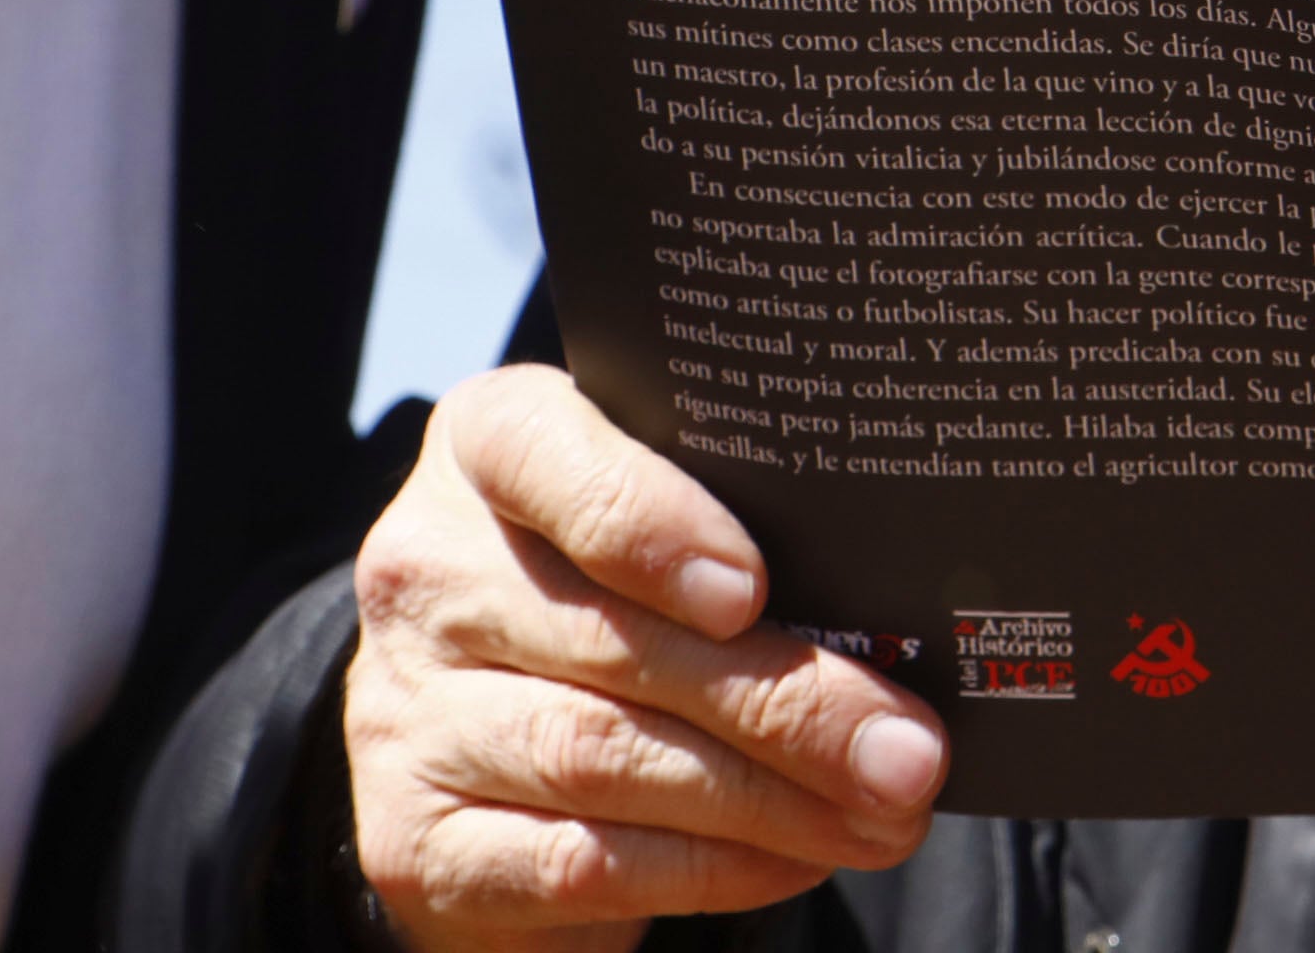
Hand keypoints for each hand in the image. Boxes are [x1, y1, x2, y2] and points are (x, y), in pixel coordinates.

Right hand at [342, 366, 947, 948]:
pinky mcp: (418, 841)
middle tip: (906, 748)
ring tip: (884, 812)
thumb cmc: (611, 592)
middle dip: (784, 703)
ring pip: (602, 758)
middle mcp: (427, 571)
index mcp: (486, 447)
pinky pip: (579, 862)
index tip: (749, 588)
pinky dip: (708, 868)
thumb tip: (897, 621)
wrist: (478, 738)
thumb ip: (738, 530)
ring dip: (768, 799)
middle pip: (612, 639)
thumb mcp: (655, 519)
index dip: (646, 523)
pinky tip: (796, 859)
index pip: (542, 453)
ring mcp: (408, 713)